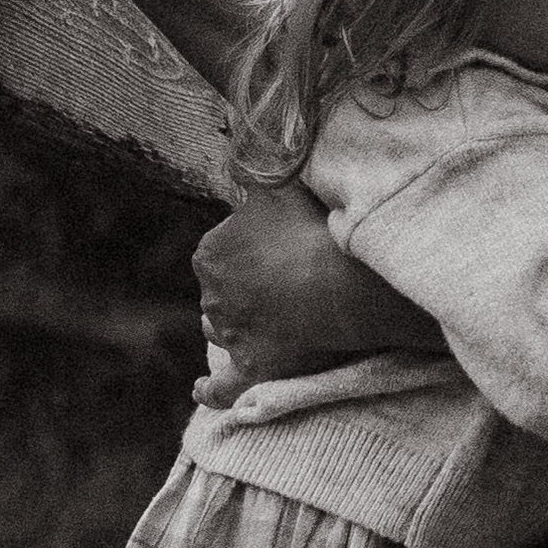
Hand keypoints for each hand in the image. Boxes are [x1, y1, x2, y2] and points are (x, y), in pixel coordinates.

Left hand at [192, 180, 434, 391]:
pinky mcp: (253, 369)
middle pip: (221, 293)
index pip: (220, 253)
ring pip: (222, 330)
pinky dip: (211, 390)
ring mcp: (232, 336)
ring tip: (266, 318)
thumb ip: (258, 175)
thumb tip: (244, 158)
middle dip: (242, 288)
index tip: (274, 249)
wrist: (344, 283)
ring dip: (235, 324)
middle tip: (280, 282)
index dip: (246, 251)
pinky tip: (203, 389)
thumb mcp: (280, 187)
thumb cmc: (315, 230)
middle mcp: (212, 297)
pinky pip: (223, 386)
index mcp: (210, 253)